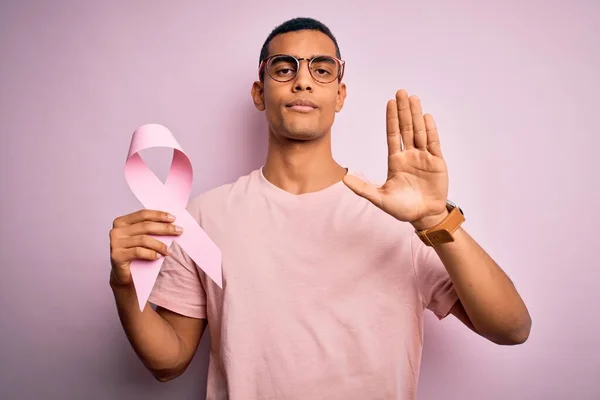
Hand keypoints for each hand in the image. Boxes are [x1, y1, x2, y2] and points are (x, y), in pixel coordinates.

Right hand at [109, 209, 182, 286]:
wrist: (124, 275)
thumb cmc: (134, 254)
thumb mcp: (141, 238)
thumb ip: (150, 229)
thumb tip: (171, 223)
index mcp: (122, 222)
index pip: (143, 214)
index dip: (159, 215)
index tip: (173, 218)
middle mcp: (117, 231)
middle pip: (145, 226)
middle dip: (164, 228)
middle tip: (178, 231)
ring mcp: (115, 243)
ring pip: (143, 239)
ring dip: (160, 245)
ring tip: (169, 250)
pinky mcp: (117, 256)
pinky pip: (138, 252)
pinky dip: (150, 254)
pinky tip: (158, 256)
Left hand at [343, 89, 448, 229]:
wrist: (424, 217)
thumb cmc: (402, 209)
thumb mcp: (379, 198)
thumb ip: (363, 188)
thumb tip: (344, 179)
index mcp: (395, 161)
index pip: (393, 135)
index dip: (391, 119)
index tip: (389, 103)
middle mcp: (409, 155)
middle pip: (406, 128)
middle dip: (403, 110)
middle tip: (401, 92)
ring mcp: (424, 157)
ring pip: (419, 132)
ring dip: (416, 115)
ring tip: (413, 98)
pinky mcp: (437, 162)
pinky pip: (433, 143)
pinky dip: (430, 130)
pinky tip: (426, 117)